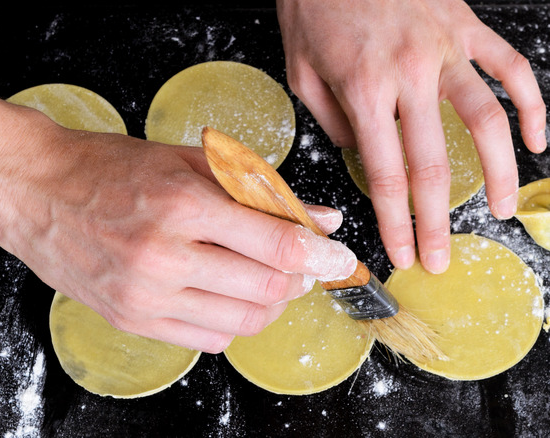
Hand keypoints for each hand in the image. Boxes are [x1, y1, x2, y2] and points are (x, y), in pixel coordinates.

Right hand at [0, 110, 356, 352]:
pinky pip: (205, 339)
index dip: (321, 254)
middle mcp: (163, 257)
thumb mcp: (184, 160)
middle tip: (304, 264)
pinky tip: (226, 294)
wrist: (33, 190)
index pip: (276, 244)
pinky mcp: (130, 320)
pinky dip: (231, 321)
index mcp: (180, 205)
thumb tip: (318, 217)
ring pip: (241, 323)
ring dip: (270, 304)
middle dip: (300, 280)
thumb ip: (256, 189)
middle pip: (266, 290)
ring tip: (267, 279)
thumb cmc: (106, 166)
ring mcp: (144, 296)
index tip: (339, 256)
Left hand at [276, 0, 546, 272]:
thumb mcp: (300, 68)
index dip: (396, 221)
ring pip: (486, 119)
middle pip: (433, 163)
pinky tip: (536, 139)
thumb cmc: (313, 3)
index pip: (385, 173)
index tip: (402, 253)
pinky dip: (532, 104)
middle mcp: (409, 74)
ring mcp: (445, 48)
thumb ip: (331, 118)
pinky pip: (511, 67)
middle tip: (440, 257)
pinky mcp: (465, 25)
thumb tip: (360, 154)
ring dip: (498, 172)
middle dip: (437, 221)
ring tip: (498, 210)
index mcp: (362, 89)